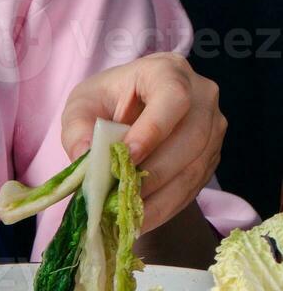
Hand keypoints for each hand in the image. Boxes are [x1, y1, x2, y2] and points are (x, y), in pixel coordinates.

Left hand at [60, 53, 224, 232]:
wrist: (128, 107)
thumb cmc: (105, 101)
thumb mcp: (81, 106)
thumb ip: (78, 129)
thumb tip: (85, 159)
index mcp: (166, 71)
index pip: (173, 98)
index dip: (153, 130)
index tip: (127, 157)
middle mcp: (201, 95)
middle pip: (191, 138)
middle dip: (155, 173)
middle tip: (122, 198)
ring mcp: (212, 126)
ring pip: (195, 166)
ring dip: (161, 197)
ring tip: (128, 217)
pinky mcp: (211, 154)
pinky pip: (195, 184)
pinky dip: (167, 205)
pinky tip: (141, 219)